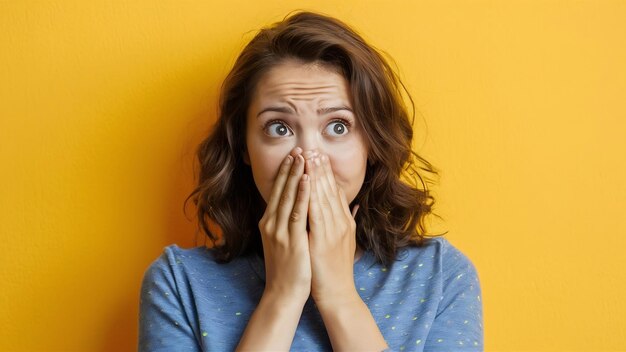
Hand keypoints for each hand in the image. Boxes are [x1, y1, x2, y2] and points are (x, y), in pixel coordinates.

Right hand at [258, 147, 311, 301]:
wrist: (283, 293)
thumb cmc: (289, 269)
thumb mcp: (284, 241)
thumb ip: (288, 223)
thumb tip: (295, 207)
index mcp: (269, 223)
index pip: (277, 192)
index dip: (286, 172)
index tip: (294, 155)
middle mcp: (270, 223)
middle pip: (281, 189)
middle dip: (290, 167)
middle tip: (298, 147)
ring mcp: (278, 231)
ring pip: (288, 196)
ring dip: (295, 174)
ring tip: (302, 156)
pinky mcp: (291, 239)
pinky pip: (297, 212)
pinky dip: (301, 194)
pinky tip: (306, 180)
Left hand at [305, 153, 359, 304]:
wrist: (337, 293)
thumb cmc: (336, 270)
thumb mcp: (346, 242)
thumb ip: (350, 222)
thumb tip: (354, 206)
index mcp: (345, 222)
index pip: (335, 192)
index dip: (327, 174)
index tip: (320, 156)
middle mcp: (341, 222)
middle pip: (330, 190)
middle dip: (320, 168)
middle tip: (313, 148)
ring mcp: (332, 229)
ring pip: (322, 196)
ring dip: (315, 175)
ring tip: (308, 157)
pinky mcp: (322, 238)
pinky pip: (315, 211)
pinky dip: (310, 194)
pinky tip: (305, 182)